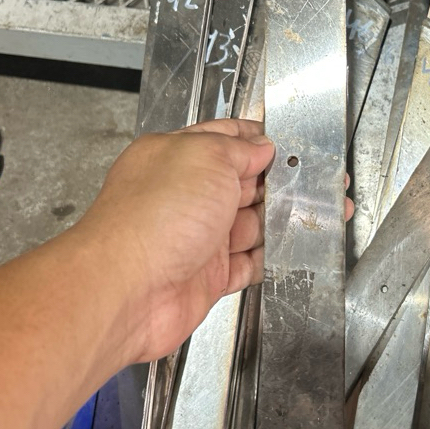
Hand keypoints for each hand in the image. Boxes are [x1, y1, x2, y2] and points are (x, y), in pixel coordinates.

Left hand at [73, 119, 275, 365]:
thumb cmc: (153, 219)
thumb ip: (238, 148)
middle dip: (271, 184)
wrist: (128, 289)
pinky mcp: (205, 278)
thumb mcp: (206, 156)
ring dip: (271, 224)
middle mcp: (183, 197)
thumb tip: (260, 147)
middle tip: (301, 184)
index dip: (254, 138)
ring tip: (298, 219)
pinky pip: (245, 266)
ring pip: (247, 226)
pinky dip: (263, 261)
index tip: (282, 141)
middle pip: (239, 184)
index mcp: (175, 157)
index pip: (221, 139)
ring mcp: (194, 238)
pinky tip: (280, 253)